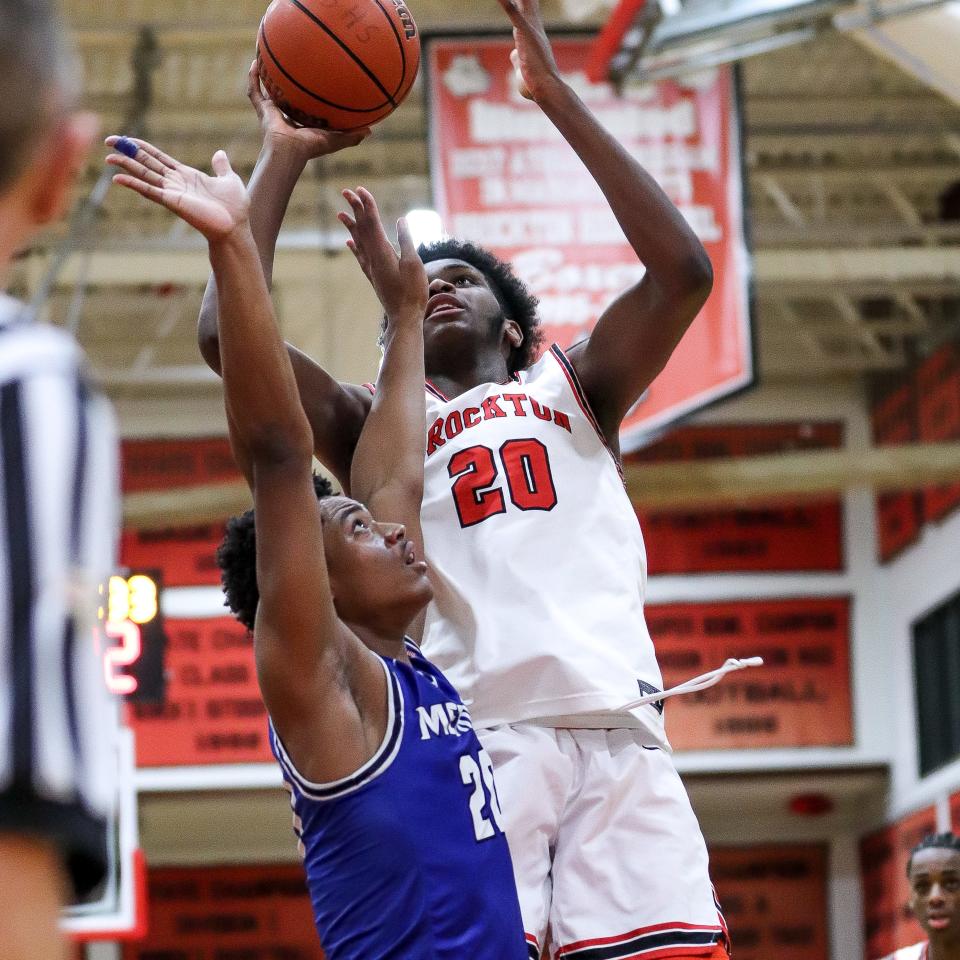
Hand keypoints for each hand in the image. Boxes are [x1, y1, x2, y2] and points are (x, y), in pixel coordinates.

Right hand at [105, 136, 248, 240]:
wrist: (236, 227)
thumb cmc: (235, 208)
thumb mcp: (230, 179)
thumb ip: (221, 166)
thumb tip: (220, 153)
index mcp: (186, 175)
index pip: (159, 158)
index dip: (142, 147)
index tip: (126, 139)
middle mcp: (175, 183)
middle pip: (146, 163)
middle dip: (127, 152)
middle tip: (108, 141)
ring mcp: (172, 192)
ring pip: (144, 175)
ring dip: (126, 165)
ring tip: (108, 158)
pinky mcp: (173, 202)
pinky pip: (150, 191)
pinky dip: (134, 184)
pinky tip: (118, 178)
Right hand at [248, 61, 370, 160]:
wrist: (290, 151)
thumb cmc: (311, 147)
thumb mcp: (335, 139)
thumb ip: (351, 136)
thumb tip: (370, 131)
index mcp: (301, 123)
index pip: (304, 109)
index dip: (307, 99)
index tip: (313, 86)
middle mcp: (285, 117)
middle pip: (285, 98)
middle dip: (286, 86)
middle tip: (290, 68)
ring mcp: (272, 113)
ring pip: (267, 92)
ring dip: (266, 78)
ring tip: (267, 59)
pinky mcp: (262, 110)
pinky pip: (254, 91)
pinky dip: (253, 77)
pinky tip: (256, 62)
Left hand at [338, 188, 427, 322]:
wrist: (404, 317)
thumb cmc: (413, 292)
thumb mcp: (413, 263)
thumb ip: (406, 240)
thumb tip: (400, 221)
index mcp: (383, 252)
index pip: (373, 222)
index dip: (367, 205)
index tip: (361, 189)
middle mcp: (373, 258)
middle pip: (363, 228)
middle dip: (355, 209)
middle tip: (346, 192)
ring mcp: (371, 268)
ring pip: (359, 241)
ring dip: (351, 225)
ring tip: (340, 213)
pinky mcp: (374, 277)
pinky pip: (361, 257)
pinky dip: (355, 246)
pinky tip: (350, 242)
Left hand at [496, 0, 561, 101]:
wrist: (547, 88)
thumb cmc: (536, 82)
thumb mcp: (524, 65)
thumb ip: (517, 56)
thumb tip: (513, 54)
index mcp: (533, 31)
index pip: (528, 6)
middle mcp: (534, 26)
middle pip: (527, 0)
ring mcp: (531, 29)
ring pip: (522, 2)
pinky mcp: (526, 36)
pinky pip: (514, 14)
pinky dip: (507, 3)